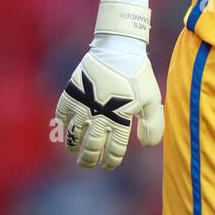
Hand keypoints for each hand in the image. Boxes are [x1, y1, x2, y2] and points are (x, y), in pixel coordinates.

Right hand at [55, 0, 163, 169]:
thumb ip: (153, 125)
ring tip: (75, 151)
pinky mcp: (71, 95)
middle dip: (88, 159)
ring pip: (73, 136)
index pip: (113, 150)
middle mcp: (99, 117)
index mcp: (120, 121)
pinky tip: (65, 131)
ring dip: (73, 146)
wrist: (118, 49)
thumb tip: (146, 144)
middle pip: (91, 147)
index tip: (107, 165)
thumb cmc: (138, 75)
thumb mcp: (153, 101)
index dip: (110, 161)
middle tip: (87, 163)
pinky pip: (61, 116)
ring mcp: (83, 106)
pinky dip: (62, 126)